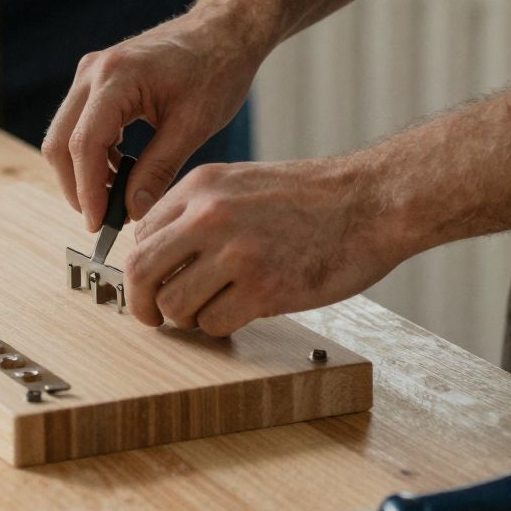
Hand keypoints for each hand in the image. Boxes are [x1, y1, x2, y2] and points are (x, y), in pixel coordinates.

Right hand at [43, 9, 263, 232]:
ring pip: (65, 134)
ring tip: (118, 198)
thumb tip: (132, 211)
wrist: (223, 31)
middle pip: (61, 141)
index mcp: (117, 77)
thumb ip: (159, 169)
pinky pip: (80, 123)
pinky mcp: (97, 79)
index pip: (85, 144)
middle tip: (104, 219)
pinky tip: (122, 170)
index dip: (88, 190)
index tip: (100, 224)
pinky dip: (93, 153)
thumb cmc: (216, 69)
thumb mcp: (193, 125)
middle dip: (77, 186)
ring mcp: (91, 72)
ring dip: (84, 170)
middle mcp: (94, 71)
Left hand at [122, 155, 405, 335]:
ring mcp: (236, 252)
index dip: (143, 267)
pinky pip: (214, 323)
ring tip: (211, 310)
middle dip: (141, 303)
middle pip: (141, 270)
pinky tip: (243, 312)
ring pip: (174, 304)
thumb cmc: (313, 198)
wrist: (370, 202)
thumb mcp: (242, 184)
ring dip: (187, 319)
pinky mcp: (264, 288)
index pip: (140, 235)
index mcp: (201, 186)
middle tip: (153, 317)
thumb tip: (163, 255)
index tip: (153, 283)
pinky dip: (222, 327)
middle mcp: (210, 216)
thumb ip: (200, 212)